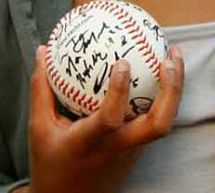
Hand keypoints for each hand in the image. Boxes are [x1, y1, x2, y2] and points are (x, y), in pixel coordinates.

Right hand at [27, 45, 183, 192]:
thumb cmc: (51, 162)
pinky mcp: (137, 149)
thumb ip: (42, 90)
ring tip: (174, 55)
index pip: (110, 119)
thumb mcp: (39, 128)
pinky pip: (156, 119)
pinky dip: (164, 95)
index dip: (119, 91)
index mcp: (90, 142)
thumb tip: (43, 50)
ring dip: (175, 89)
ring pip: (164, 122)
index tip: (122, 62)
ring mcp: (132, 150)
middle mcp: (117, 147)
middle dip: (171, 90)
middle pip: (158, 124)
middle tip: (170, 57)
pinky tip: (162, 71)